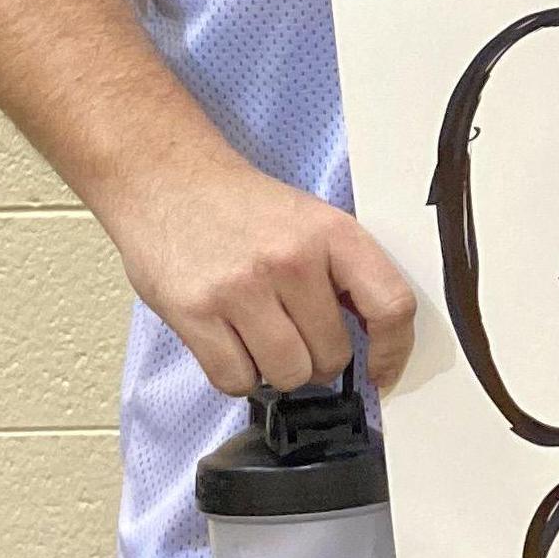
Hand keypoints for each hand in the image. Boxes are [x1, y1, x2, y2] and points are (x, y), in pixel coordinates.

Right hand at [109, 148, 417, 393]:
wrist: (165, 177)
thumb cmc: (240, 206)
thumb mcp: (311, 221)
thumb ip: (344, 273)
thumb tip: (375, 337)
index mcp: (332, 233)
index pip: (390, 306)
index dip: (393, 352)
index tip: (382, 372)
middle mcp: (291, 260)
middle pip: (333, 356)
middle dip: (318, 359)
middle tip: (296, 334)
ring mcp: (241, 288)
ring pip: (288, 375)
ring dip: (278, 370)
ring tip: (261, 336)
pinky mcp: (195, 312)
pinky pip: (236, 380)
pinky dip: (238, 375)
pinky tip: (231, 343)